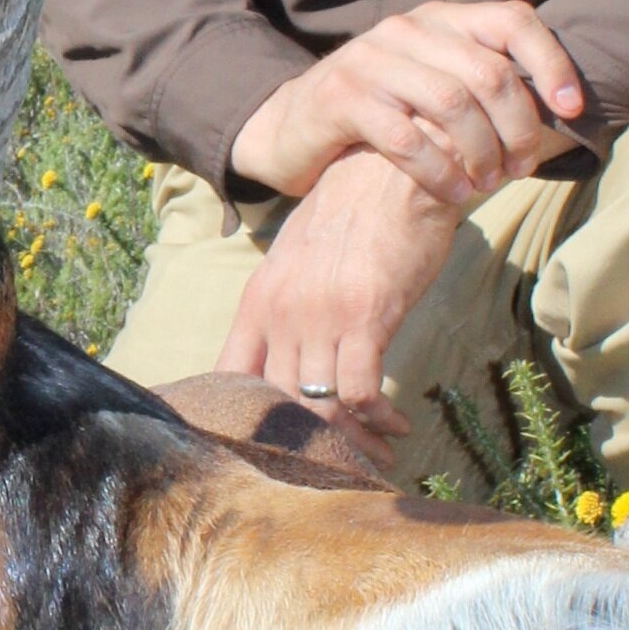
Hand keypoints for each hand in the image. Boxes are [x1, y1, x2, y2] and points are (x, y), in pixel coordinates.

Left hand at [216, 147, 464, 433]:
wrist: (397, 167)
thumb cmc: (357, 209)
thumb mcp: (302, 254)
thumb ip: (291, 302)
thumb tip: (295, 347)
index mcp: (259, 298)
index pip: (231, 375)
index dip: (248, 418)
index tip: (277, 443)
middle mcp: (280, 312)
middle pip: (279, 402)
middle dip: (310, 441)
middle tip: (340, 461)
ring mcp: (319, 316)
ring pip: (319, 404)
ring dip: (351, 440)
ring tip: (378, 454)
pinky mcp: (364, 318)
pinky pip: (360, 392)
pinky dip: (378, 419)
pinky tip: (397, 423)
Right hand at [227, 0, 585, 209]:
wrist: (293, 125)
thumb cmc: (383, 113)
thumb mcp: (433, 83)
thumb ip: (483, 83)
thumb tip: (561, 110)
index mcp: (441, 20)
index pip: (514, 21)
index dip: (552, 62)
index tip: (572, 110)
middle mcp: (408, 30)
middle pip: (489, 71)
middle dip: (518, 126)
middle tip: (523, 167)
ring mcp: (371, 60)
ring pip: (451, 103)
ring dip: (482, 152)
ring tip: (489, 184)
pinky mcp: (342, 98)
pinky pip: (406, 137)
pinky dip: (439, 171)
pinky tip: (455, 195)